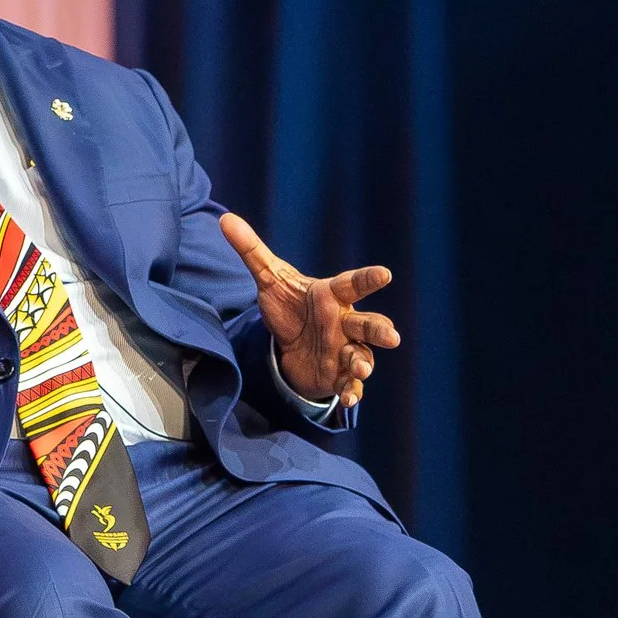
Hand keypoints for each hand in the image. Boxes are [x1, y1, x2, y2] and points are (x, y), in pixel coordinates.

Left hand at [218, 214, 399, 407]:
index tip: (384, 274)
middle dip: (379, 329)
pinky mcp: (338, 374)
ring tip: (361, 367)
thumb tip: (225, 219)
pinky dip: (351, 391)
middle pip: (368, 324)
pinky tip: (348, 399)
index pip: (352, 284)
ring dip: (363, 362)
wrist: (291, 340)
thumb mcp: (269, 279)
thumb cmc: (291, 305)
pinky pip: (349, 383)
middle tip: (392, 336)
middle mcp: (345, 322)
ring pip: (362, 355)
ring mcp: (345, 349)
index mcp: (332, 296)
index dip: (368, 279)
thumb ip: (251, 250)